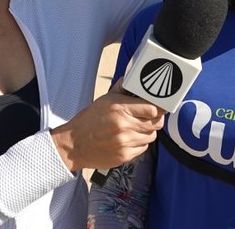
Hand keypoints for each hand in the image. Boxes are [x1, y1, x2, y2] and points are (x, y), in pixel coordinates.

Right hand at [50, 79, 164, 170]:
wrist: (74, 145)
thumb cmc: (89, 120)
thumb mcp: (104, 99)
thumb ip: (122, 89)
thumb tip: (134, 79)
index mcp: (119, 108)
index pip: (152, 108)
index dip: (159, 107)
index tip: (160, 106)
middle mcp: (124, 125)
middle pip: (156, 123)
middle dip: (155, 119)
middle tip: (149, 117)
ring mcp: (125, 142)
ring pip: (151, 136)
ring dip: (147, 131)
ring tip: (135, 128)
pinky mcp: (125, 156)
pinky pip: (143, 148)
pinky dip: (140, 143)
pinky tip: (129, 138)